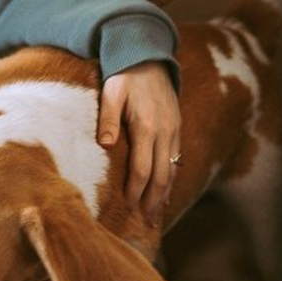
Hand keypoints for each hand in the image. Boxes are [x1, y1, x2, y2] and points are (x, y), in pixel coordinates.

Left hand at [98, 61, 180, 223]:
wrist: (149, 57)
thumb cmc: (125, 75)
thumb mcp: (111, 92)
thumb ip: (108, 118)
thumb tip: (105, 143)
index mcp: (147, 126)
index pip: (142, 168)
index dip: (136, 190)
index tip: (128, 207)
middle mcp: (165, 132)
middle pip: (162, 175)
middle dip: (153, 201)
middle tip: (146, 223)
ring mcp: (174, 130)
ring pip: (172, 170)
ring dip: (164, 194)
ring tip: (156, 215)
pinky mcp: (176, 128)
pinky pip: (176, 159)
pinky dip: (171, 178)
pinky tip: (165, 191)